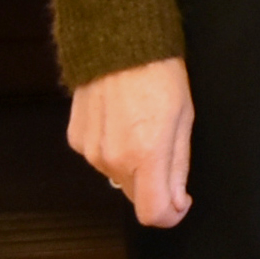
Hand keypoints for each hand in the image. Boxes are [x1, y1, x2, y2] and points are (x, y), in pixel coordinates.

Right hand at [70, 56, 193, 227]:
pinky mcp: (75, 139)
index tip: (181, 202)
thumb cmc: (158, 75)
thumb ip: (178, 167)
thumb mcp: (184, 119)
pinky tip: (120, 119)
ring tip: (142, 124)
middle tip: (166, 146)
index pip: (153, 213)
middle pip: (136, 195)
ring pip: (117, 176)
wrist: (117, 43)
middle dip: (155, 183)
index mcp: (145, 156)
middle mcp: (112, 160)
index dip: (170, 215)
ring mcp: (90, 151)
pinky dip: (113, 147)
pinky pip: (99, 157)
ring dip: (133, 163)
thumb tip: (177, 203)